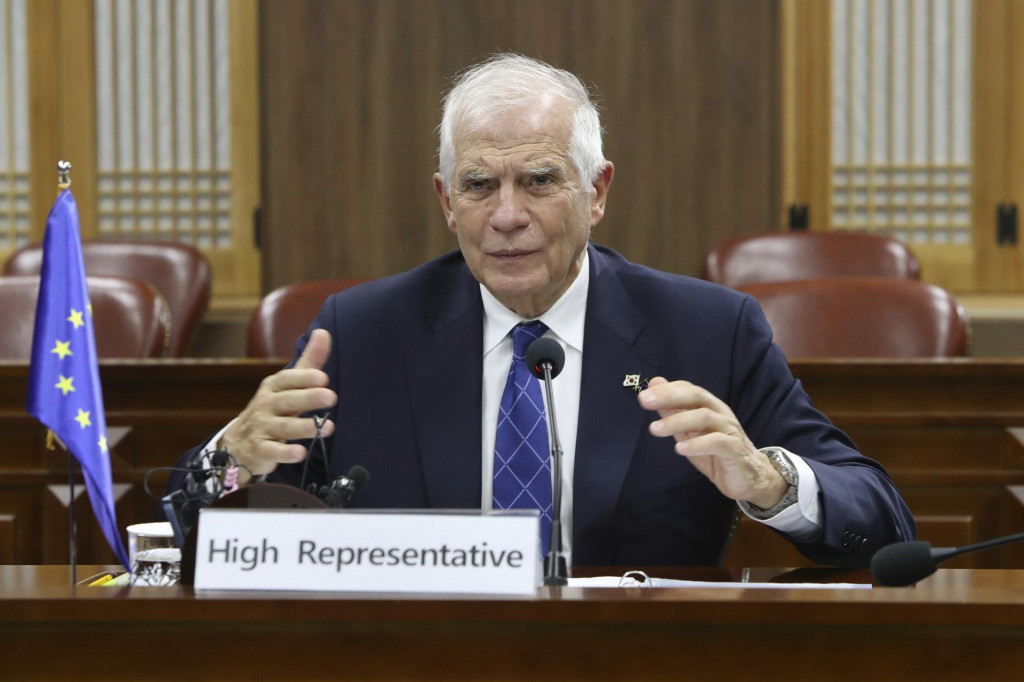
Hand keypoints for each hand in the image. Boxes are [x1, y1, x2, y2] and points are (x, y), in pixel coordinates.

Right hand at [219, 329, 337, 483]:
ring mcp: (262, 428)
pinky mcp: (260, 450)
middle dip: (309, 398)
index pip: (287, 379)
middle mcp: (266, 405)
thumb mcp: (288, 385)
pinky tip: (300, 453)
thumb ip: (308, 362)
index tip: (324, 378)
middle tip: (331, 397)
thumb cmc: (272, 408)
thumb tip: (323, 332)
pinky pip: (272, 451)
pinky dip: (285, 453)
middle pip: (288, 401)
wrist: (239, 442)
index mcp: (273, 387)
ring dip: (305, 427)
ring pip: (283, 427)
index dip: (304, 378)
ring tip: (327, 427)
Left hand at [638, 377, 786, 507]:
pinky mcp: (735, 449)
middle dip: (669, 396)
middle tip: (644, 401)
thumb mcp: (689, 432)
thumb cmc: (715, 452)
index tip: (643, 394)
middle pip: (696, 397)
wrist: (748, 477)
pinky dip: (697, 444)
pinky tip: (679, 448)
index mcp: (709, 406)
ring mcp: (728, 430)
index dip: (667, 389)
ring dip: (677, 421)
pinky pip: (717, 442)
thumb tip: (653, 386)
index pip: (688, 389)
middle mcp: (719, 413)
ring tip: (655, 429)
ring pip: (704, 417)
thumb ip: (673, 411)